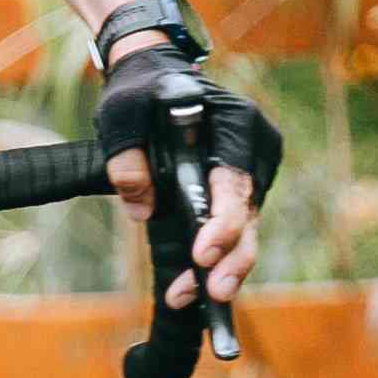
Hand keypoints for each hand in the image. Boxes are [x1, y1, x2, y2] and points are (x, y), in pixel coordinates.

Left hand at [95, 45, 282, 310]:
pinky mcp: (236, 195)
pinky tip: (188, 291)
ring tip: (189, 299)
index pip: (236, 181)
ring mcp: (250, 175)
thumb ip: (127, 156)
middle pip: (249, 214)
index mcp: (238, 123)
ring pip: (244, 232)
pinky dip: (212, 260)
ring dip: (219, 268)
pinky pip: (231, 232)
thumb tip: (140, 206)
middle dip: (230, 259)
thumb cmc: (141, 92)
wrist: (154, 78)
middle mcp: (255, 151)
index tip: (202, 254)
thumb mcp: (122, 113)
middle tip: (211, 294)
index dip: (223, 222)